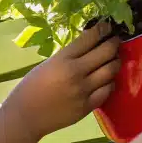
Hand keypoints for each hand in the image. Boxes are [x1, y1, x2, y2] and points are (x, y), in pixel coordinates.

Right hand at [3, 23, 121, 140]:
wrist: (26, 116)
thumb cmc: (31, 87)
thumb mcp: (48, 64)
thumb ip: (68, 56)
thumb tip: (90, 47)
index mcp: (62, 59)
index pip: (90, 38)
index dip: (102, 29)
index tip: (107, 26)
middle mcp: (75, 73)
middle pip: (106, 52)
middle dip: (114, 43)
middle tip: (115, 41)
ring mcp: (83, 91)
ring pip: (111, 71)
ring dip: (115, 62)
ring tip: (114, 59)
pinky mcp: (87, 106)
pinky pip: (107, 90)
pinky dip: (110, 82)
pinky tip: (107, 80)